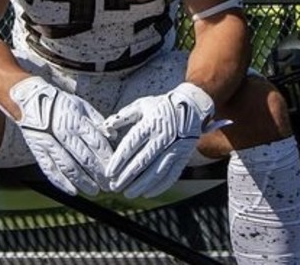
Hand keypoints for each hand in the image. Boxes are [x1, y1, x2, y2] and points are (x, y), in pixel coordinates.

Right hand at [8, 76, 112, 195]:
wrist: (31, 100)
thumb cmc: (60, 104)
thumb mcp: (82, 106)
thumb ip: (98, 122)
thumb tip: (114, 137)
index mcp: (76, 121)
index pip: (97, 143)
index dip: (108, 159)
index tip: (115, 170)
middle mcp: (63, 133)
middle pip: (85, 158)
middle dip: (99, 175)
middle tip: (109, 186)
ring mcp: (50, 143)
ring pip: (69, 167)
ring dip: (83, 182)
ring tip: (94, 190)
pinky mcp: (39, 151)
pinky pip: (50, 170)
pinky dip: (62, 183)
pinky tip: (72, 190)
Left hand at [103, 82, 214, 197]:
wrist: (192, 106)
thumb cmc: (162, 106)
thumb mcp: (142, 105)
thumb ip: (123, 116)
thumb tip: (107, 127)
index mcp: (150, 124)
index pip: (131, 144)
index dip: (119, 160)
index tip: (109, 172)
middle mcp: (163, 137)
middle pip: (142, 161)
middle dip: (127, 176)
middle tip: (114, 186)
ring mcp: (175, 148)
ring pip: (156, 171)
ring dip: (141, 185)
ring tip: (128, 193)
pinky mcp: (183, 157)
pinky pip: (171, 175)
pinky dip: (159, 186)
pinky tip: (147, 192)